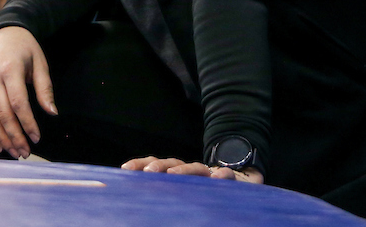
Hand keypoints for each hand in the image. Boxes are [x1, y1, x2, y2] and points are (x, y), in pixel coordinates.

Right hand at [0, 26, 56, 158]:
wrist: (2, 34)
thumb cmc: (25, 48)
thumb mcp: (40, 62)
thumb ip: (45, 88)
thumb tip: (52, 113)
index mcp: (9, 70)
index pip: (18, 102)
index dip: (27, 122)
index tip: (37, 137)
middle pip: (2, 114)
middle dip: (14, 136)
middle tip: (26, 152)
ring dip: (2, 138)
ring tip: (14, 153)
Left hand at [122, 157, 263, 183]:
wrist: (239, 188)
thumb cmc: (202, 196)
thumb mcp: (181, 196)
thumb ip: (162, 196)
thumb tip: (132, 202)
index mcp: (175, 174)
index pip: (154, 165)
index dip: (140, 165)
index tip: (125, 169)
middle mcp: (190, 171)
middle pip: (172, 163)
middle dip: (159, 165)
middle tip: (149, 172)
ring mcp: (209, 174)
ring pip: (196, 168)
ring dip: (184, 169)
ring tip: (174, 174)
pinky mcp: (230, 180)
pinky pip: (227, 176)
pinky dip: (223, 176)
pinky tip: (219, 178)